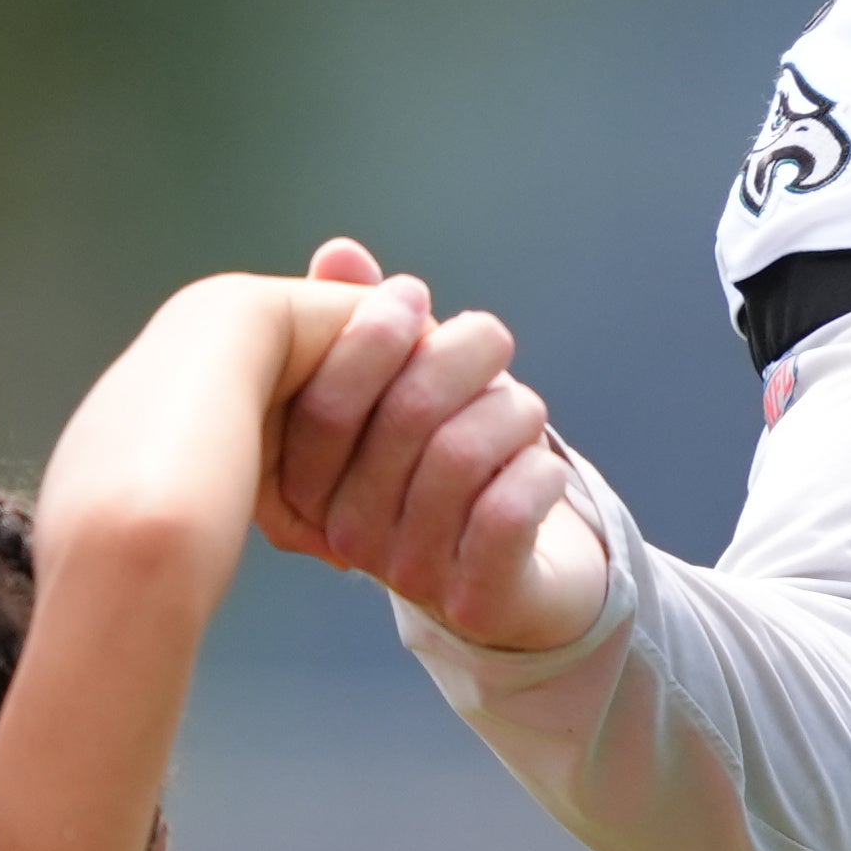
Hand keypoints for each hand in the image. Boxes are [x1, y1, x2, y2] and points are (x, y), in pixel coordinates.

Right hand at [265, 237, 607, 647]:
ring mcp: (408, 572)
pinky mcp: (474, 599)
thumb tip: (340, 251)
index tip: (413, 294)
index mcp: (309, 482)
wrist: (515, 584)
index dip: (370, 335)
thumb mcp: (402, 392)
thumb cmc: (450, 471)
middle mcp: (346, 532)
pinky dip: (536, 471)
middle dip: (461, 354)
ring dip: (511, 411)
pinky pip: (506, 512)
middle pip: (404, 416)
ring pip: (461, 455)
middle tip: (491, 339)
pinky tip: (541, 467)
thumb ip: (364, 325)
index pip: (323, 402)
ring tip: (523, 411)